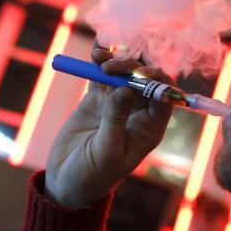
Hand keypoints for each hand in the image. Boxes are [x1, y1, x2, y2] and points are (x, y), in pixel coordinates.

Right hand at [44, 42, 172, 207]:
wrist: (65, 181)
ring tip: (99, 58)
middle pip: (145, 80)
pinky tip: (97, 50)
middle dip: (133, 68)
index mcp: (150, 128)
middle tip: (112, 68)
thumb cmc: (93, 175)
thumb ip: (116, 119)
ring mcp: (119, 103)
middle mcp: (139, 112)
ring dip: (116, 61)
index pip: (164, 98)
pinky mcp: (98, 98)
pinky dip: (100, 61)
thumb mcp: (106, 151)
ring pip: (125, 74)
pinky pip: (102, 75)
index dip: (158, 83)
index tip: (141, 75)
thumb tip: (127, 89)